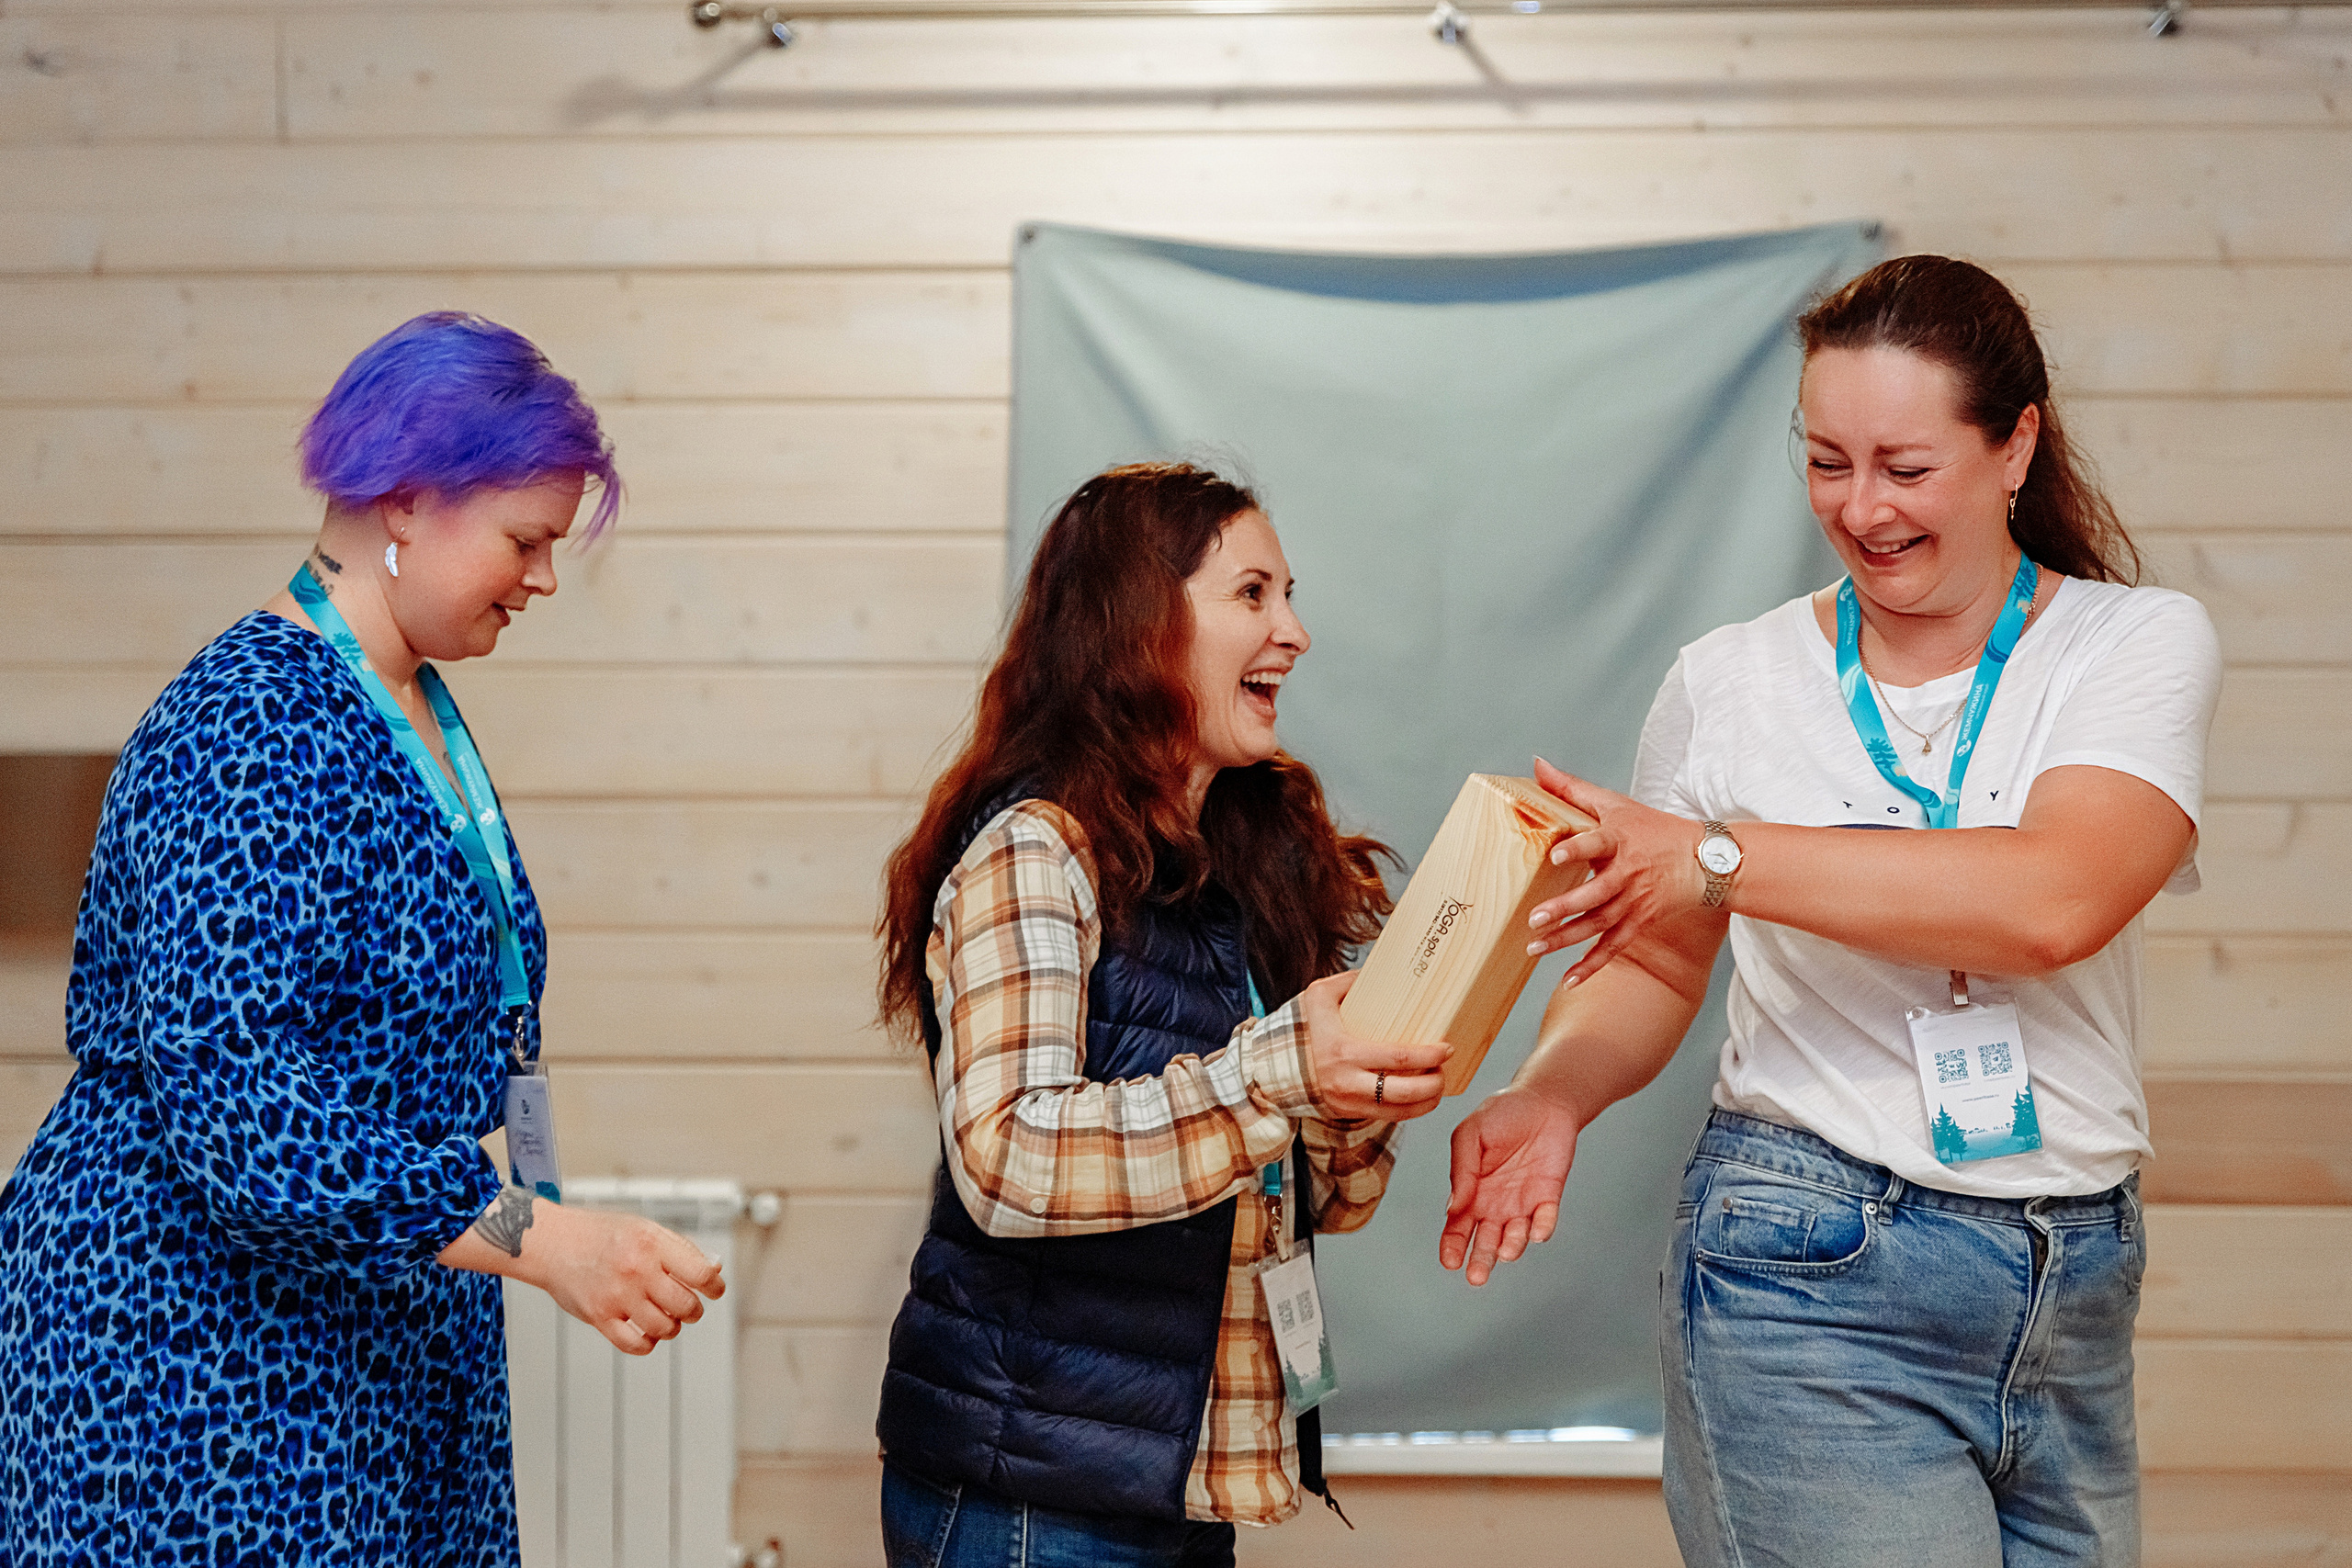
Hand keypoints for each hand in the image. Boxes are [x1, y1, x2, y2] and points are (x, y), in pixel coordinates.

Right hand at [512, 1199, 727, 1354]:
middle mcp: (636, 1270)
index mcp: (652, 1244)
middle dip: (694, 1310)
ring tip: (668, 1317)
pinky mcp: (599, 1317)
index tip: (714, 1290)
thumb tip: (715, 1269)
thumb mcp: (645, 1228)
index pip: (701, 1274)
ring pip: (665, 1328)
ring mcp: (617, 1295)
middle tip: (689, 1307)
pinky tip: (649, 1334)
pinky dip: (649, 1344)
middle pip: (686, 1306)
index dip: (715, 1286)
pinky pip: (635, 1345)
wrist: (552, 1242)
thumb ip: (681, 1249)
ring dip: (673, 1327)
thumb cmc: (602, 1234)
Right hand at [1296, 970, 1449, 1120]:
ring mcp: (1349, 1102)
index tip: (1446, 1048)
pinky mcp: (1350, 1114)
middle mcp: (1347, 1081)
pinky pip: (1389, 1119)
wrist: (1278, 1068)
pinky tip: (1422, 1099)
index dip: (1429, 1056)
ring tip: (1438, 1084)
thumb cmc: (1304, 1030)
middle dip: (1435, 1083)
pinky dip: (1411, 1111)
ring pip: (1400, 1112)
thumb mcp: (1318, 996)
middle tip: (1444, 1068)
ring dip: (1428, 1101)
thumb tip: (1381, 970)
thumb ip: (1348, 981)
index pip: (1399, 1058)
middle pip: (1404, 1091)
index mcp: (1344, 1051)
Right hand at [1441, 1084, 1582, 1285]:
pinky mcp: (1548, 1195)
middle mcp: (1494, 1204)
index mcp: (1470, 1191)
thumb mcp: (1470, 1134)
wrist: (1542, 1098)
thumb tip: (1452, 1206)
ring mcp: (1522, 1202)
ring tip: (1506, 1250)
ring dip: (1511, 1247)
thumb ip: (1461, 1169)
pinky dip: (1542, 1228)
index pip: (1457, 1226)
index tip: (1450, 1261)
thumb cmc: (1501, 1114)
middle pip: (1485, 1242)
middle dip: (1480, 1261)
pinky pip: (1545, 1218)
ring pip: (1515, 1236)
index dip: (1452, 1245)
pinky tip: (1537, 1231)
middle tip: (1477, 1277)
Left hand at [1525, 757, 1714, 989]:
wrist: (1704, 860)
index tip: (1555, 857)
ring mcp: (1635, 901)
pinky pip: (1614, 946)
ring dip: (1567, 938)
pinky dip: (1593, 965)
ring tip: (1534, 947)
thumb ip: (1571, 788)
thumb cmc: (1651, 827)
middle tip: (1534, 918)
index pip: (1598, 843)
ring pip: (1600, 924)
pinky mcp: (1640, 921)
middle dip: (1565, 908)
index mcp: (1620, 840)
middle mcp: (1627, 873)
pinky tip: (1568, 979)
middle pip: (1595, 894)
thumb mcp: (1614, 803)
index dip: (1577, 850)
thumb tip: (1536, 763)